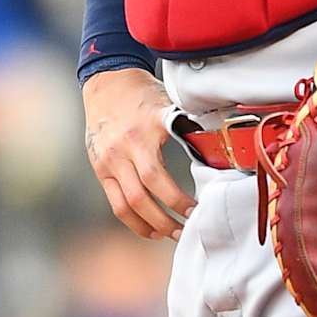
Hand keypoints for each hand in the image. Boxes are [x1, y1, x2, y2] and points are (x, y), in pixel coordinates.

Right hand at [83, 67, 190, 240]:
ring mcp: (109, 160)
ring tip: (172, 234)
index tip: (197, 209)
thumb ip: (188, 127)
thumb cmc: (145, 94)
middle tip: (189, 229)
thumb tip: (216, 150)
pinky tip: (150, 230)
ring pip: (128, 204)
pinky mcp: (100, 168)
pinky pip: (115, 203)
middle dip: (167, 219)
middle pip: (142, 195)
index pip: (158, 174)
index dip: (176, 199)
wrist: (107, 81)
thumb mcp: (170, 103)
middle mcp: (123, 147)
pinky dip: (133, 221)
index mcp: (145, 130)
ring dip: (151, 225)